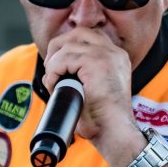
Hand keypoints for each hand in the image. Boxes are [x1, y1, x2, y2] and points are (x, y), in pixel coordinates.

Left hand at [42, 27, 144, 166]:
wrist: (115, 133)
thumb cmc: (102, 120)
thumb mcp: (92, 90)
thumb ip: (79, 76)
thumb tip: (52, 71)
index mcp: (116, 57)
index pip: (88, 37)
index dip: (68, 47)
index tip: (58, 66)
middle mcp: (114, 52)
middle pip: (78, 33)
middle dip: (58, 47)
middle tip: (51, 70)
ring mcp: (107, 55)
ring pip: (68, 46)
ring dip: (54, 64)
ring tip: (53, 82)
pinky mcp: (97, 63)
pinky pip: (64, 58)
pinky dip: (54, 71)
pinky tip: (55, 85)